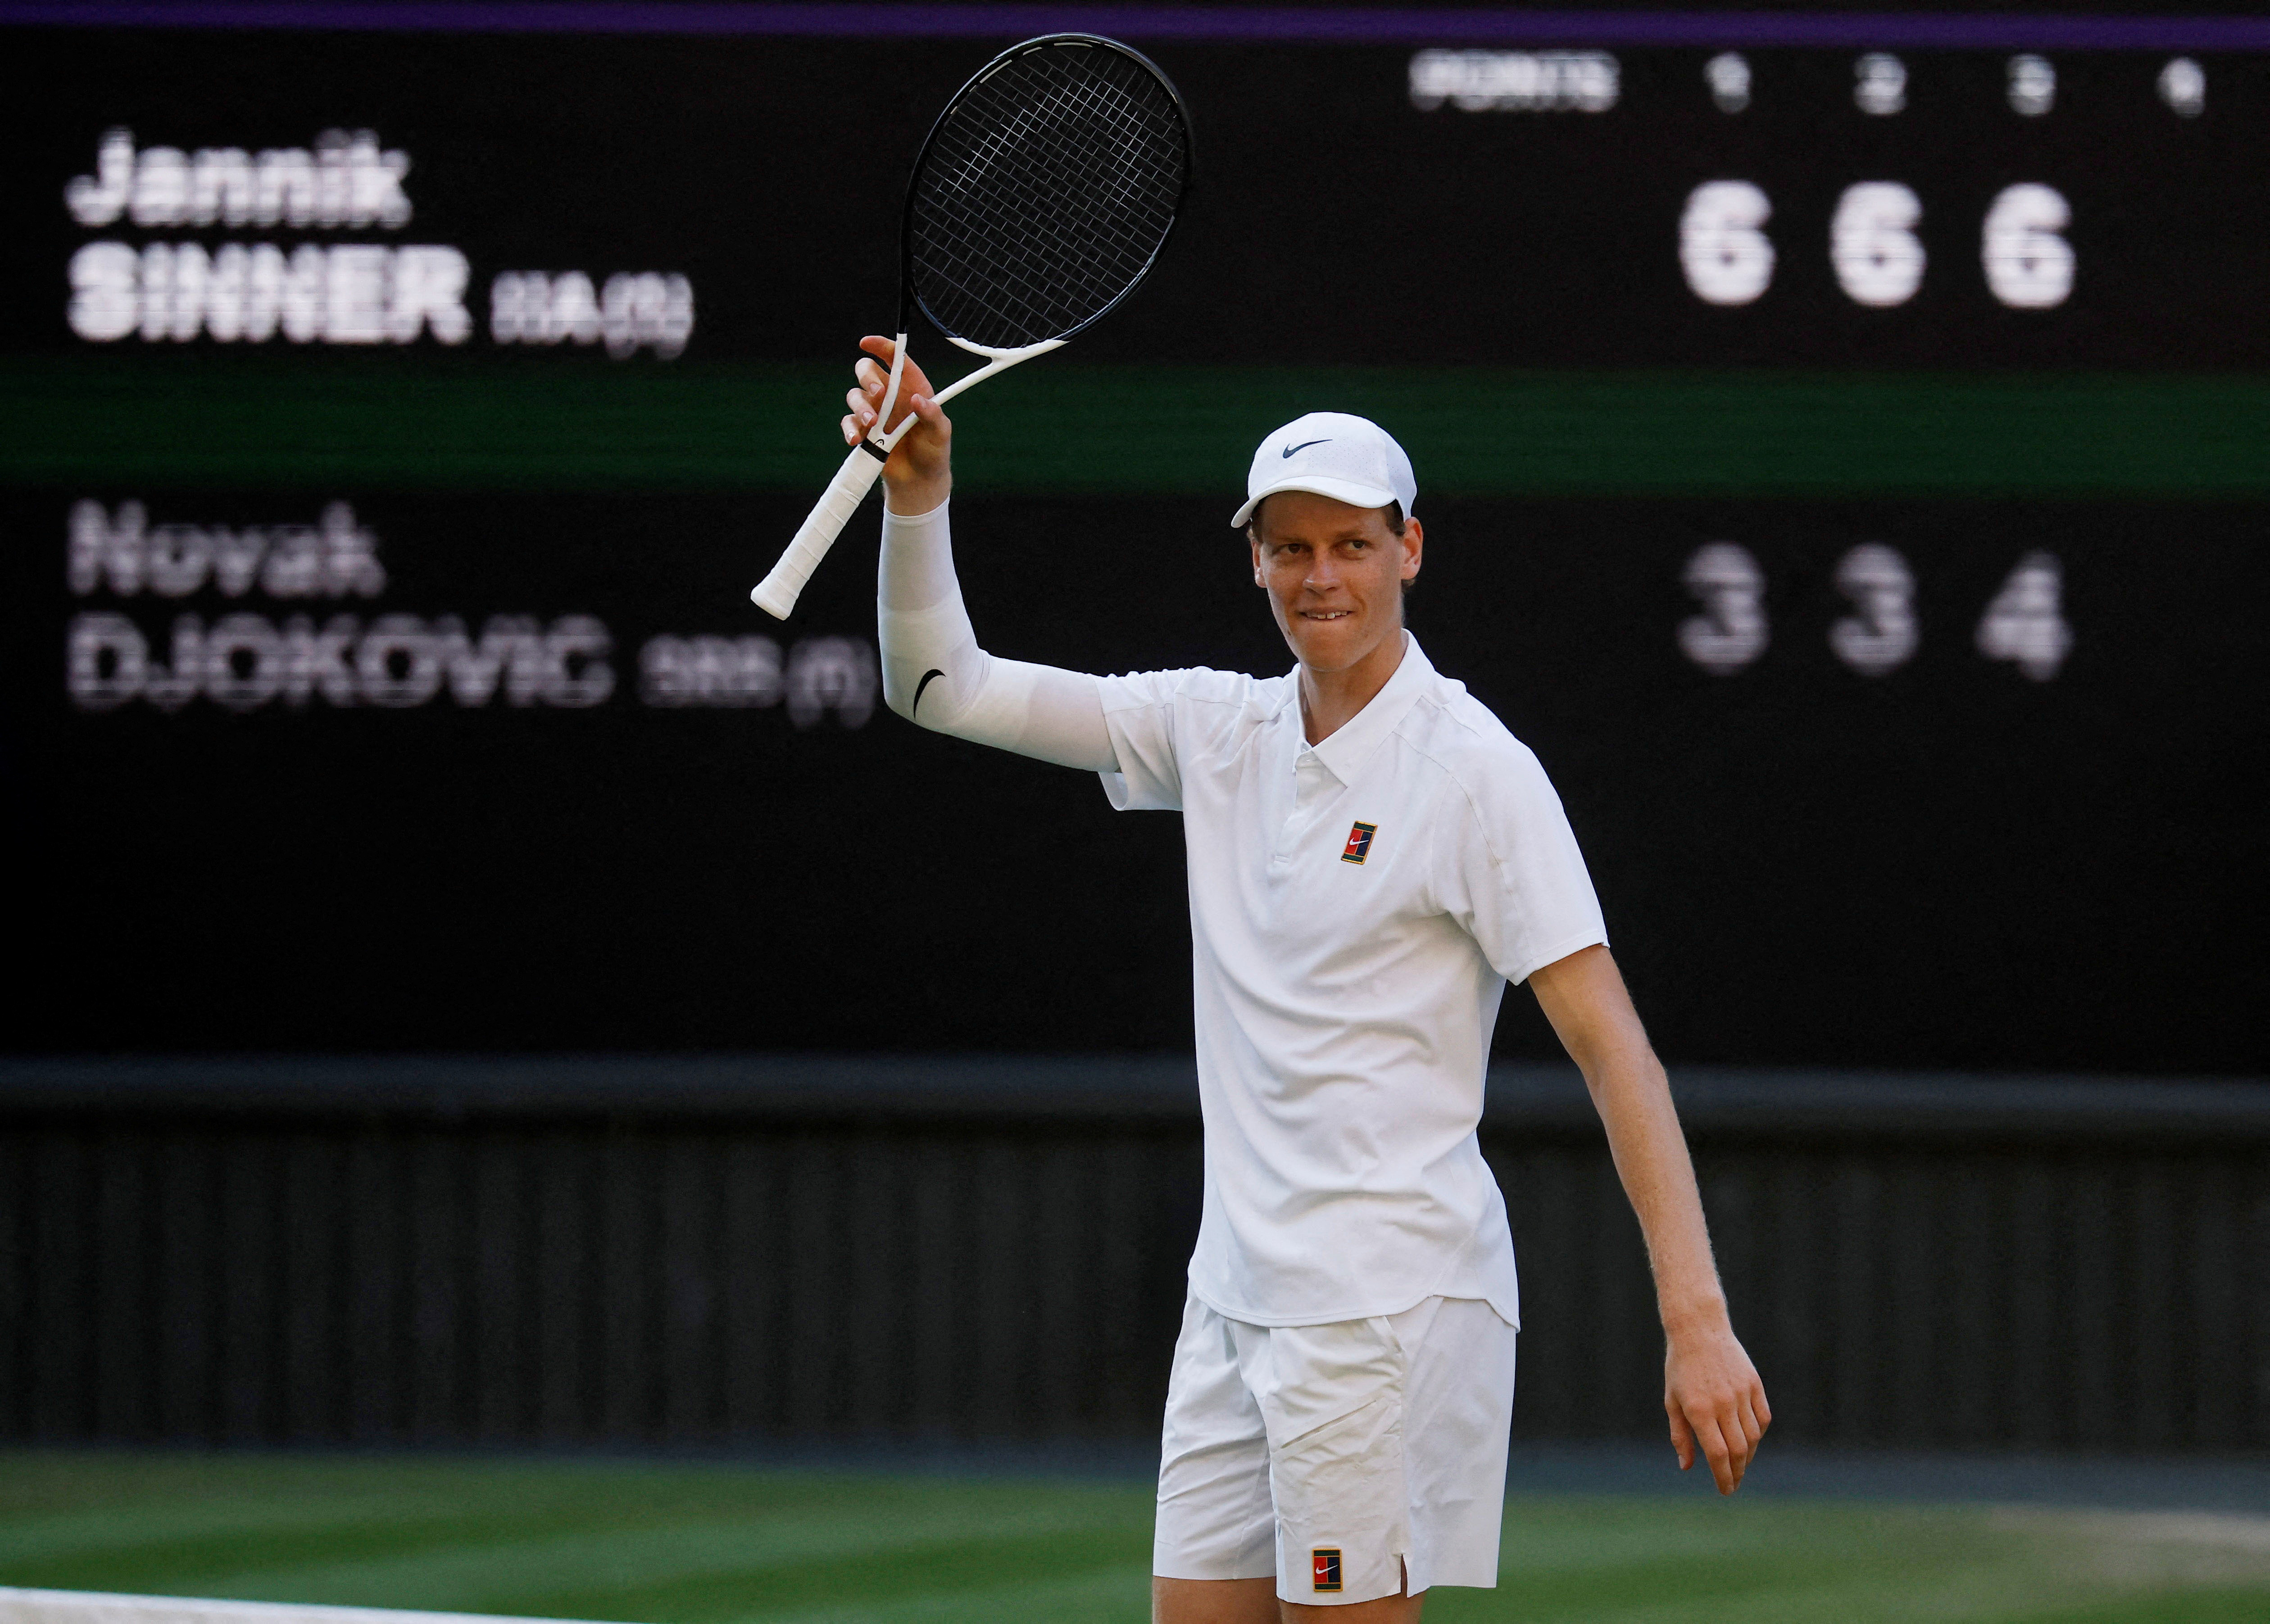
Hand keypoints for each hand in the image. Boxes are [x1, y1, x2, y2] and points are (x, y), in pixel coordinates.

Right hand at [843, 335, 951, 512]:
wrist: (919, 480)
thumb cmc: (933, 452)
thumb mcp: (940, 433)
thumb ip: (932, 415)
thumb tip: (917, 400)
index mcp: (912, 388)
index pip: (895, 359)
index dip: (881, 347)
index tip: (867, 342)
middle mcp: (891, 396)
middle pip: (867, 370)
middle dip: (868, 377)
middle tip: (879, 394)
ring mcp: (874, 413)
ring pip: (854, 395)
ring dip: (860, 406)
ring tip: (871, 423)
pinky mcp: (863, 431)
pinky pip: (848, 422)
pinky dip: (849, 428)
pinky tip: (856, 439)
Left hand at [1664, 1315, 1769, 1492]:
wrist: (1699, 1330)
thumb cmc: (1680, 1368)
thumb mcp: (1672, 1401)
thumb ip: (1680, 1436)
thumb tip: (1688, 1467)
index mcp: (1699, 1410)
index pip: (1717, 1454)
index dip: (1723, 1477)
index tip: (1726, 1490)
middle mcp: (1722, 1403)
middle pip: (1739, 1450)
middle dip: (1737, 1472)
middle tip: (1733, 1483)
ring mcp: (1741, 1393)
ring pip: (1753, 1436)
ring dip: (1749, 1456)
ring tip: (1740, 1464)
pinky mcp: (1754, 1384)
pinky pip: (1762, 1417)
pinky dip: (1758, 1433)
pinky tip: (1750, 1440)